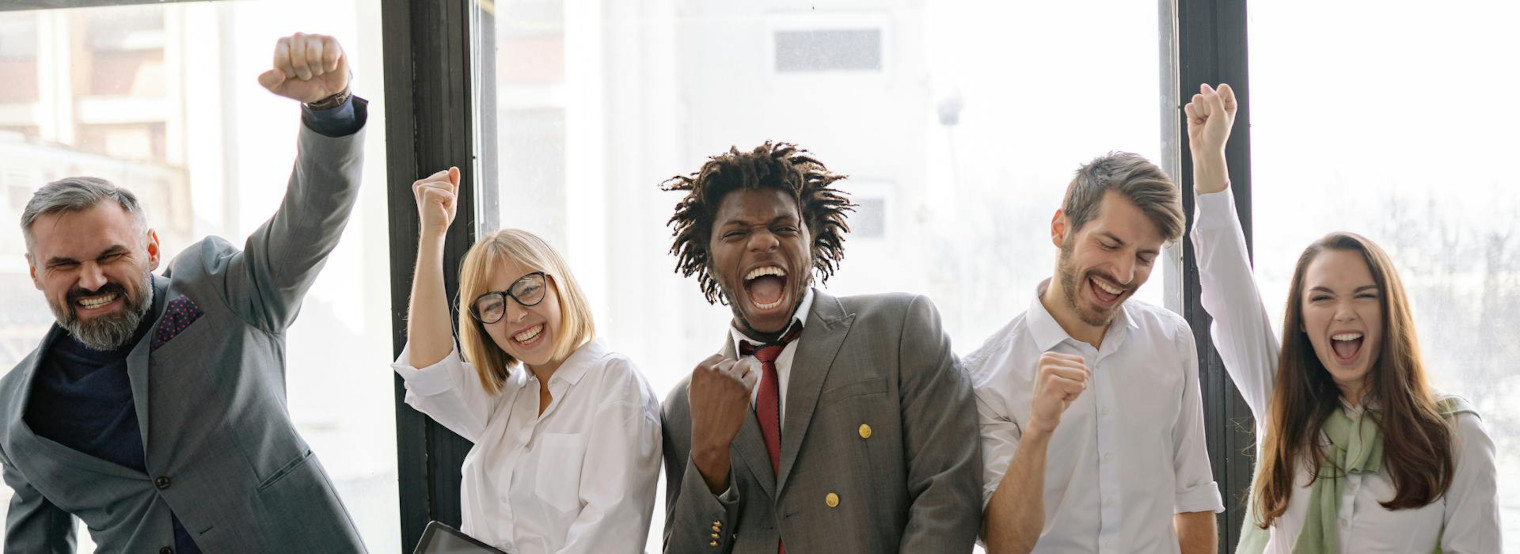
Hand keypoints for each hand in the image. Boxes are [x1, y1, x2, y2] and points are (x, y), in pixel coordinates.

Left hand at [257, 33, 349, 102]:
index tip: (294, 74)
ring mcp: (315, 37)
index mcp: (282, 44)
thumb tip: (277, 73)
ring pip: (314, 57)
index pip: (282, 61)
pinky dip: (329, 67)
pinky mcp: (331, 41)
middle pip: (299, 60)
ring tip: (317, 70)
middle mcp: (298, 37)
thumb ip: (269, 82)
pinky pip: (330, 56)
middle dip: (304, 73)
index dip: (290, 74)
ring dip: (317, 70)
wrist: (326, 91)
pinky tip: (329, 66)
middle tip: (308, 73)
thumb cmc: (302, 86)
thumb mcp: (281, 88)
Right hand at [412, 167, 459, 238]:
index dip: (448, 189)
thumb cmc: (441, 215)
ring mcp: (422, 188)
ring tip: (440, 208)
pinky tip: (441, 210)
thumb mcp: (449, 195)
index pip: (445, 174)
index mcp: (421, 183)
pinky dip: (450, 203)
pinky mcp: (429, 194)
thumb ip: (452, 182)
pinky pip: (450, 193)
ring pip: (449, 185)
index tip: (440, 201)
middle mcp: (419, 184)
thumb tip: (454, 168)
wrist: (435, 231)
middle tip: (441, 205)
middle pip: (447, 176)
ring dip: (450, 198)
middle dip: (450, 192)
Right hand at [688, 354, 757, 490]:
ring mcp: (730, 379)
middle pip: (732, 361)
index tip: (724, 378)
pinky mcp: (744, 388)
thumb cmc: (702, 414)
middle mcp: (715, 371)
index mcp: (701, 370)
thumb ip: (703, 375)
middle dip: (733, 372)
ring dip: (744, 373)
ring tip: (739, 386)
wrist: (710, 434)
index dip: (723, 367)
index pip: (718, 357)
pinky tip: (745, 391)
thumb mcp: (693, 390)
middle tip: (730, 388)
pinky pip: (753, 375)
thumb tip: (715, 363)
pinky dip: (751, 381)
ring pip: (744, 364)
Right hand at [1027, 352, 1088, 435]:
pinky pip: (1079, 387)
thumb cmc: (1055, 396)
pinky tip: (1061, 398)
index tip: (1064, 383)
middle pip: (1082, 368)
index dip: (1077, 375)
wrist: (1042, 415)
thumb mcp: (1063, 376)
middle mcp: (1046, 361)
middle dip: (1078, 382)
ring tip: (1062, 393)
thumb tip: (1088, 370)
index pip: (1080, 360)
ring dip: (1076, 389)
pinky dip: (1074, 396)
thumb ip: (1074, 367)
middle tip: (1063, 390)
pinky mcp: (1053, 383)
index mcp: (1048, 356)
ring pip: (1082, 376)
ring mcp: (1048, 371)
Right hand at [1185, 83, 1235, 155]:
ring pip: (1197, 98)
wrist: (1205, 148)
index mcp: (1228, 102)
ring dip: (1199, 111)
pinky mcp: (1194, 112)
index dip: (1219, 98)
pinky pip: (1189, 106)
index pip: (1222, 88)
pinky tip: (1197, 122)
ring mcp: (1204, 107)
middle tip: (1210, 119)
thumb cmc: (1217, 134)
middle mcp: (1217, 103)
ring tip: (1204, 121)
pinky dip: (1192, 115)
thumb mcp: (1219, 114)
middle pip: (1208, 93)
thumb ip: (1213, 98)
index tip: (1220, 110)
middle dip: (1207, 107)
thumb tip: (1203, 86)